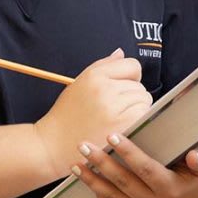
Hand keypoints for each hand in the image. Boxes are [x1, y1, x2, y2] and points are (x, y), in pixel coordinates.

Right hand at [34, 48, 153, 179]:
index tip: (123, 87)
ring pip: (144, 100)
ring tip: (117, 118)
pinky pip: (144, 114)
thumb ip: (103, 66)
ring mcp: (114, 108)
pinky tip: (123, 126)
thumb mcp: (79, 83)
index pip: (132, 65)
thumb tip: (121, 53)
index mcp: (94, 76)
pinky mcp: (123, 126)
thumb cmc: (66, 115)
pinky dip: (138, 120)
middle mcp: (105, 89)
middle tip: (115, 108)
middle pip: (139, 85)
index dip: (131, 76)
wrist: (53, 144)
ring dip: (136, 108)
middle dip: (132, 95)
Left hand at [72, 132, 197, 197]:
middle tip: (84, 146)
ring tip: (76, 164)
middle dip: (102, 163)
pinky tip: (87, 180)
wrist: (192, 194)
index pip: (146, 169)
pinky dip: (98, 197)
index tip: (112, 135)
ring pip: (113, 197)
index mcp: (170, 189)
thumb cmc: (193, 172)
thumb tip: (194, 156)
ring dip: (92, 180)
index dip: (129, 153)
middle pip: (124, 182)